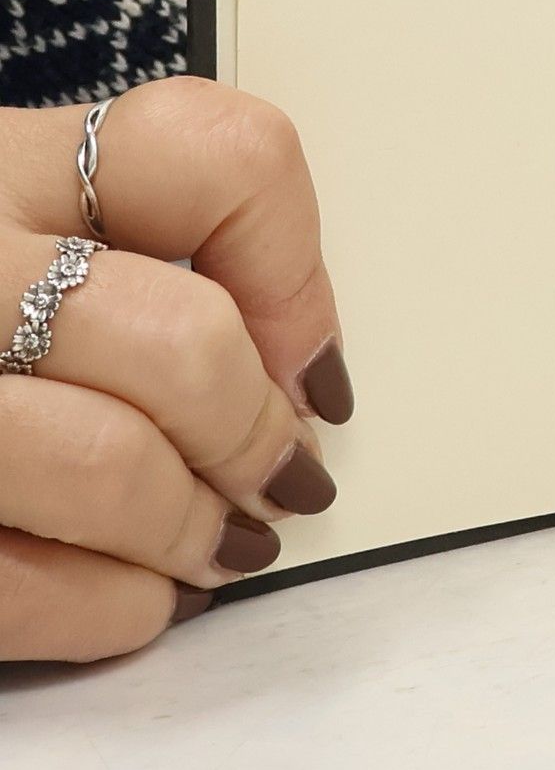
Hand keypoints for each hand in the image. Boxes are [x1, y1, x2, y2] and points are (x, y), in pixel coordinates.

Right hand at [0, 78, 349, 662]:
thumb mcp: (19, 229)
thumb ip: (145, 265)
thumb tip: (299, 382)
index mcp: (3, 165)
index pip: (217, 162)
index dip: (295, 273)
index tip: (308, 357)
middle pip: (180, 337)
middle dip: (254, 432)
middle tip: (283, 476)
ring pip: (105, 464)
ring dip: (192, 529)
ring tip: (218, 546)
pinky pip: (12, 582)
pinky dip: (109, 608)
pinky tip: (137, 601)